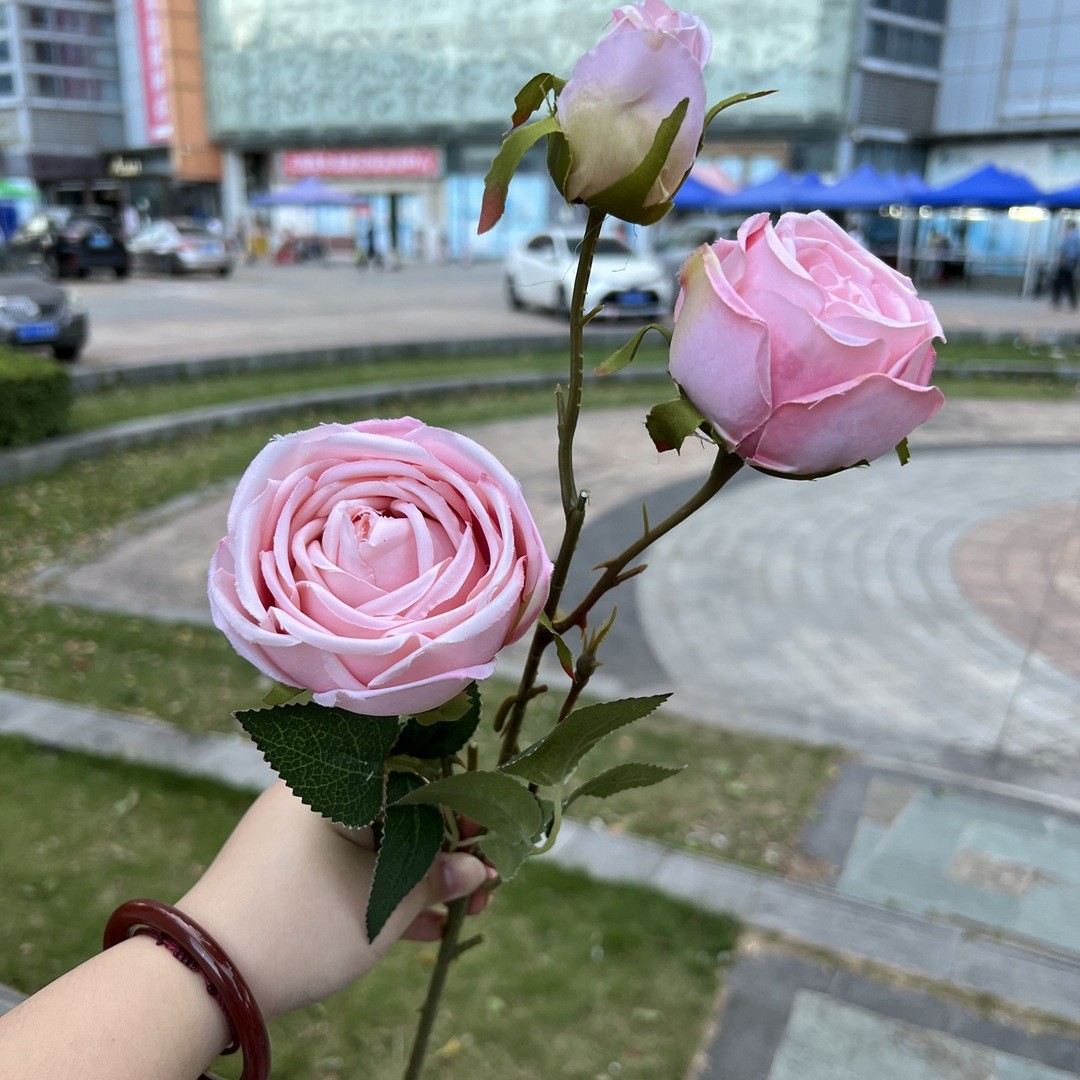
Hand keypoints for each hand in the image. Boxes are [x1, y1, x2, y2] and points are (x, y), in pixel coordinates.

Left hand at [177, 781, 490, 1018]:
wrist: (204, 974)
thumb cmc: (301, 924)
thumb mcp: (381, 907)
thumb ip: (436, 879)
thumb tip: (478, 869)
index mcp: (336, 777)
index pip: (419, 773)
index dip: (463, 810)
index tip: (491, 843)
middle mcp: (317, 789)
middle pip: (401, 807)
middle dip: (447, 850)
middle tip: (484, 887)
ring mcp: (301, 827)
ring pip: (378, 838)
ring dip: (422, 873)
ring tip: (464, 911)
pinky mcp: (291, 863)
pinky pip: (350, 860)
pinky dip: (385, 886)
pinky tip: (427, 925)